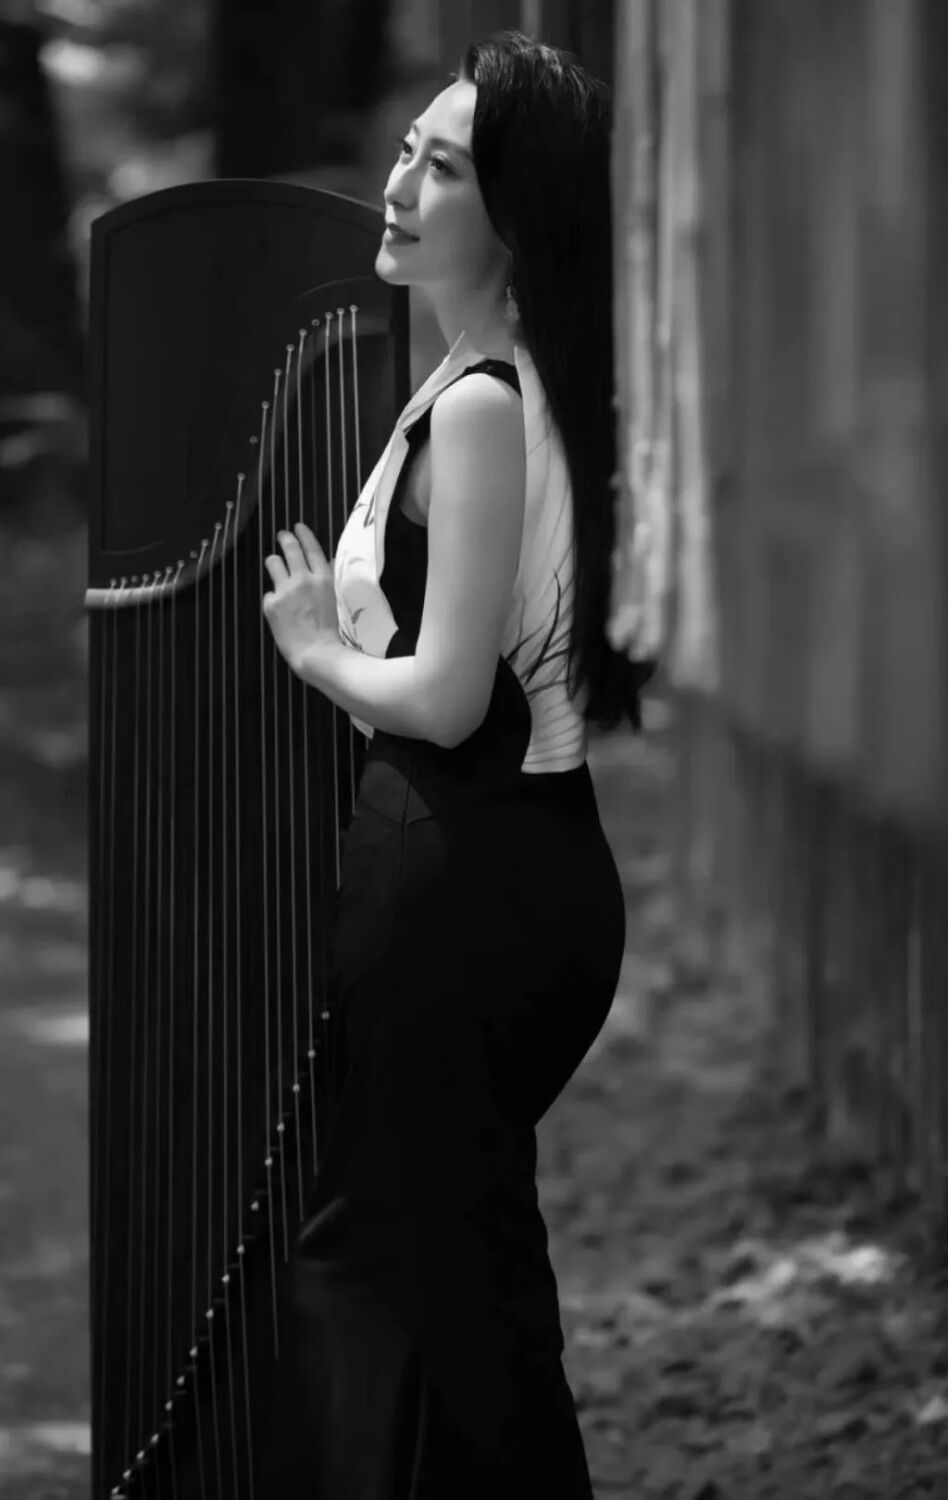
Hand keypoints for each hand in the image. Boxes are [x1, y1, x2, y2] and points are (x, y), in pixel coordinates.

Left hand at [262, 522, 339, 672]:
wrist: (317, 655)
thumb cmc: (333, 633)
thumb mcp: (337, 602)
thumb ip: (328, 581)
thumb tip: (325, 565)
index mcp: (323, 579)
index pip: (311, 548)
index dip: (303, 535)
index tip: (297, 527)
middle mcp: (303, 579)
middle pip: (290, 549)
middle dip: (285, 539)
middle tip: (283, 536)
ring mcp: (285, 590)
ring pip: (273, 563)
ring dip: (274, 563)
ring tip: (275, 566)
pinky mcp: (271, 604)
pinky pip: (269, 594)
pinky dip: (273, 600)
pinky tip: (280, 611)